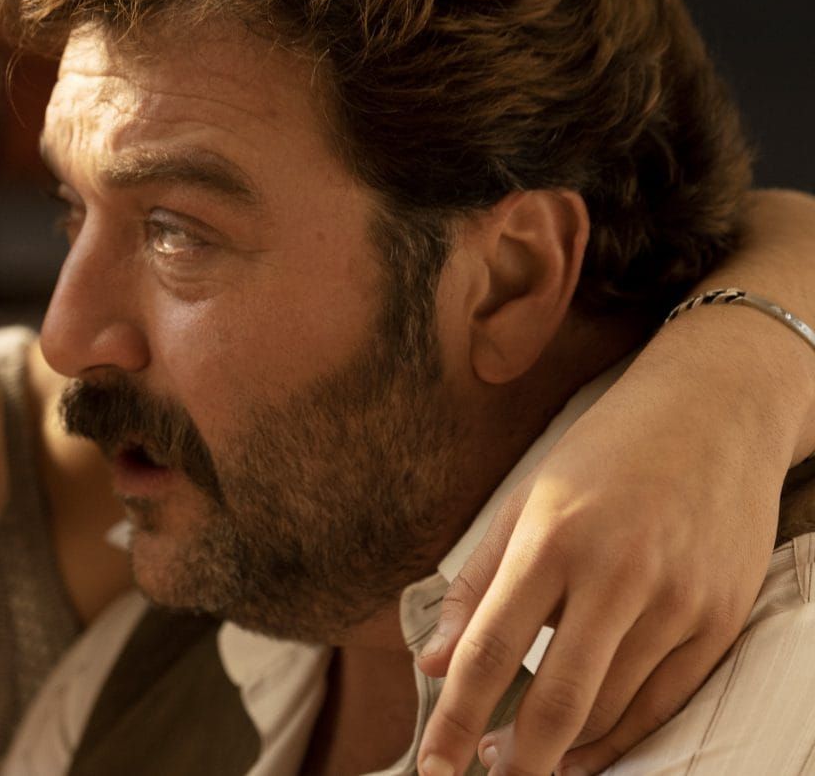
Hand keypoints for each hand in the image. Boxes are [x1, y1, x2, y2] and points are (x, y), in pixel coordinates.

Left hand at [413, 322, 790, 775]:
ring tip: (523, 764)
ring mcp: (676, 600)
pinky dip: (621, 737)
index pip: (489, 650)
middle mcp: (617, 574)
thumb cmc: (604, 455)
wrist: (716, 410)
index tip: (432, 766)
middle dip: (517, 759)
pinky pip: (664, 701)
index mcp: (552, 540)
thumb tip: (431, 661)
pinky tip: (583, 751)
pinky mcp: (720, 617)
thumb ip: (476, 585)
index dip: (455, 718)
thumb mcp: (524, 502)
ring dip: (563, 751)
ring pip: (611, 708)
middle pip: (557, 698)